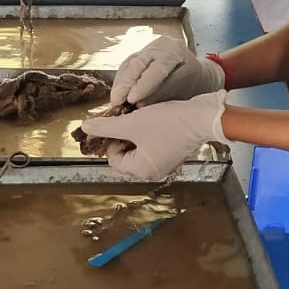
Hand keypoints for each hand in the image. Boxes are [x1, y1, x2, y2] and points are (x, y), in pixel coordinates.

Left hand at [78, 92, 227, 179]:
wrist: (202, 117)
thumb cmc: (169, 123)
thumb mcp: (131, 122)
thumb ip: (106, 127)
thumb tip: (85, 128)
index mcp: (142, 170)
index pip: (113, 159)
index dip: (111, 140)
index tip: (116, 124)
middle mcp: (153, 171)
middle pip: (125, 155)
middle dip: (123, 136)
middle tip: (126, 118)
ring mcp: (165, 163)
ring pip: (138, 148)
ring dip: (135, 132)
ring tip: (139, 117)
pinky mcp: (173, 153)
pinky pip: (152, 145)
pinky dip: (147, 133)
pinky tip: (151, 118)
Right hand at [111, 37, 224, 105]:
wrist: (196, 72)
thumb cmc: (191, 82)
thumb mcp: (183, 88)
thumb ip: (162, 94)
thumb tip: (139, 104)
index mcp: (175, 52)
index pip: (156, 68)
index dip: (143, 84)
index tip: (132, 99)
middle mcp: (159, 46)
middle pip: (137, 63)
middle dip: (125, 84)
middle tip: (116, 101)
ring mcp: (147, 48)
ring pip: (128, 64)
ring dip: (119, 84)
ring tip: (114, 101)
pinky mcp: (139, 55)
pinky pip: (126, 66)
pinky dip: (120, 82)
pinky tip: (116, 95)